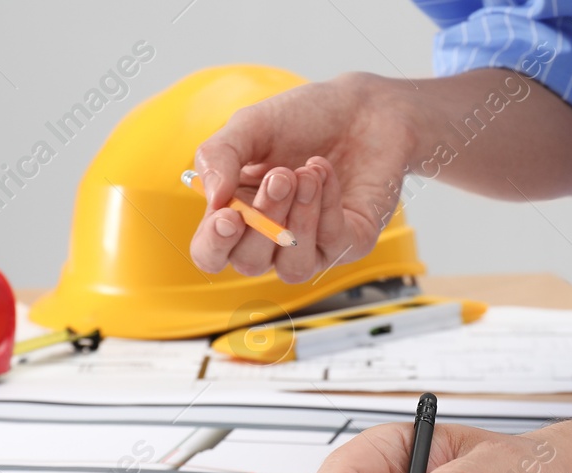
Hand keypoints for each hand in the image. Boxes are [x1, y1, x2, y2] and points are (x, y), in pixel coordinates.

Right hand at [189, 73, 416, 281]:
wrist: (360, 107)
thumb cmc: (302, 119)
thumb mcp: (250, 125)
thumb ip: (219, 155)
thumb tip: (212, 197)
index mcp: (238, 215)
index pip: (211, 254)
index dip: (214, 245)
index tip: (228, 216)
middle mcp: (271, 240)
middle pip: (250, 264)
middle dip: (264, 219)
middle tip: (281, 176)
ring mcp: (313, 247)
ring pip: (293, 267)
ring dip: (298, 220)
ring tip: (307, 174)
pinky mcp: (350, 242)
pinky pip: (333, 243)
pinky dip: (327, 205)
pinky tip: (324, 172)